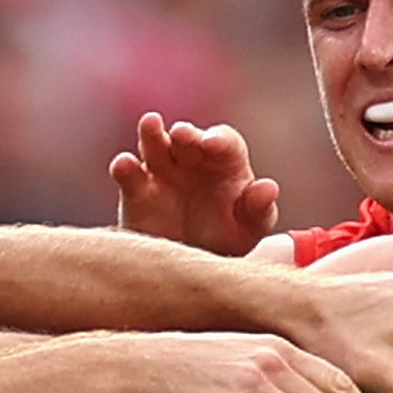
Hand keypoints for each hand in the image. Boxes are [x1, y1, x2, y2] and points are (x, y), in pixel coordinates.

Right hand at [114, 113, 279, 255]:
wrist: (190, 268)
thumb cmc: (227, 240)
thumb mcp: (248, 230)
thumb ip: (258, 209)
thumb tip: (268, 188)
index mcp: (224, 163)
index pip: (224, 142)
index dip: (219, 140)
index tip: (213, 144)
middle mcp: (192, 160)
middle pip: (187, 138)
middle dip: (186, 134)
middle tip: (182, 133)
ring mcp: (162, 172)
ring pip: (155, 145)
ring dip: (152, 134)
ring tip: (150, 123)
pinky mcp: (136, 191)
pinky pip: (129, 175)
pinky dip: (125, 168)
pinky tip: (124, 165)